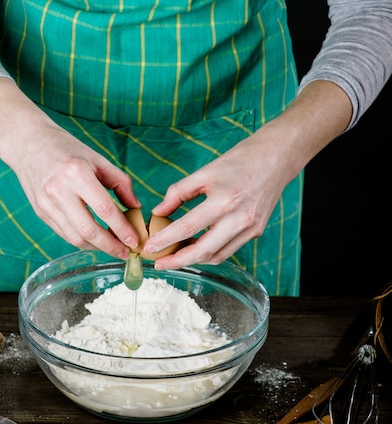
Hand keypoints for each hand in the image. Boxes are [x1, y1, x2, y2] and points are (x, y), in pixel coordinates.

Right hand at [0, 79, 139, 258]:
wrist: (28, 143)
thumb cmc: (66, 149)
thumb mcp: (97, 158)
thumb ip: (120, 183)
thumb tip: (136, 207)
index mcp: (76, 173)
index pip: (104, 209)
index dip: (122, 229)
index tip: (134, 240)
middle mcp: (59, 191)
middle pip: (88, 230)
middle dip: (110, 246)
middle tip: (125, 252)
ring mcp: (47, 204)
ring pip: (75, 237)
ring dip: (96, 247)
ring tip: (112, 248)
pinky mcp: (41, 212)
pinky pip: (64, 233)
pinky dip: (82, 240)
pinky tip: (94, 240)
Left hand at [144, 132, 289, 269]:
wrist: (277, 157)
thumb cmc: (239, 160)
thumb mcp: (204, 171)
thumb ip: (178, 193)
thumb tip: (158, 212)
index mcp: (224, 199)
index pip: (187, 227)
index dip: (165, 240)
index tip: (149, 247)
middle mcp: (239, 218)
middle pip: (202, 251)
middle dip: (177, 261)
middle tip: (159, 263)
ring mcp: (250, 228)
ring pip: (216, 256)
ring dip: (193, 260)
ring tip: (174, 256)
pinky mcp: (255, 232)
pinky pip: (228, 250)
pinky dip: (209, 253)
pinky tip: (195, 248)